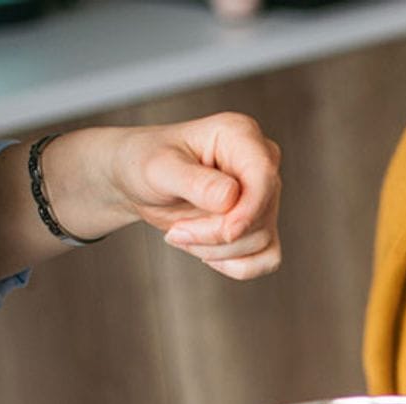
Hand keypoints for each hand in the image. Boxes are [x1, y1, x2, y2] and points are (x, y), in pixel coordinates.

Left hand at [45, 113, 282, 279]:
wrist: (138, 183)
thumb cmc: (143, 163)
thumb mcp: (157, 168)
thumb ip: (194, 182)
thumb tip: (230, 198)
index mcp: (240, 135)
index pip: (264, 176)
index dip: (249, 209)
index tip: (225, 232)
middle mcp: (260, 163)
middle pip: (260, 214)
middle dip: (217, 234)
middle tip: (177, 231)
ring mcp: (264, 197)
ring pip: (261, 240)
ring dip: (217, 250)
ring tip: (182, 234)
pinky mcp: (262, 224)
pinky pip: (267, 258)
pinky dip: (237, 266)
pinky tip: (206, 253)